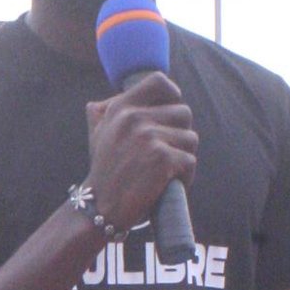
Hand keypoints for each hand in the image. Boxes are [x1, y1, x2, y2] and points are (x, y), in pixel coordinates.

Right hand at [84, 72, 197, 234]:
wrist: (99, 207)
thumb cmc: (104, 172)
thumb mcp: (98, 135)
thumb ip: (103, 113)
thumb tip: (102, 103)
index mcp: (121, 108)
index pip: (159, 81)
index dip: (172, 96)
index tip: (169, 114)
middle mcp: (134, 118)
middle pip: (184, 112)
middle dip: (180, 135)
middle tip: (165, 154)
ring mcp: (149, 137)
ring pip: (191, 138)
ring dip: (183, 157)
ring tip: (165, 171)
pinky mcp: (162, 158)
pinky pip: (190, 161)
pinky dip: (185, 176)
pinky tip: (167, 184)